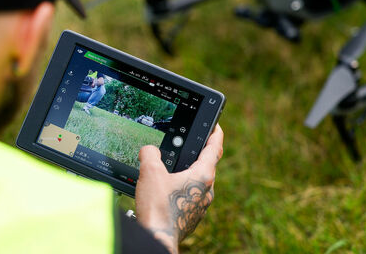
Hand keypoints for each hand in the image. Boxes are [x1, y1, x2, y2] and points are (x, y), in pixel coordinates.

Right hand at [135, 124, 223, 253]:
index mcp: (203, 175)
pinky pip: (190, 197)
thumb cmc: (158, 208)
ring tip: (171, 170)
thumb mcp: (150, 171)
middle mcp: (206, 191)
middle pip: (206, 166)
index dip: (215, 134)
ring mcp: (200, 206)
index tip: (216, 126)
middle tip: (188, 146)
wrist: (157, 239)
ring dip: (188, 174)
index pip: (214, 148)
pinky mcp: (191, 217)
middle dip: (197, 155)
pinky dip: (181, 190)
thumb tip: (149, 151)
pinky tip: (166, 191)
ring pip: (197, 183)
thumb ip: (150, 154)